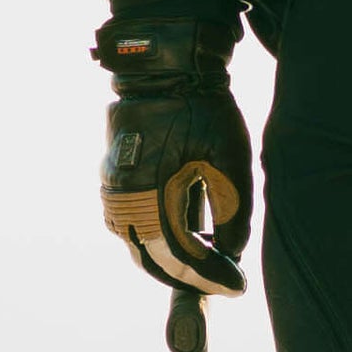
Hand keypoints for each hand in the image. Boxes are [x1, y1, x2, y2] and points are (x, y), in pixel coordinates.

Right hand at [95, 13, 251, 296]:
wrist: (163, 65)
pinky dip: (161, 240)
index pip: (179, 257)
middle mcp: (122, 199)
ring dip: (174, 260)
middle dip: (189, 277)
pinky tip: (191, 237)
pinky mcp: (115, 181)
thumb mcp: (230, 158)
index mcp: (148, 194)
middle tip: (225, 282)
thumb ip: (233, 211)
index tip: (238, 286)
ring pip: (141, 245)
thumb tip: (232, 254)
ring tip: (212, 261)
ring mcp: (113, 191)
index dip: (210, 276)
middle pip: (153, 260)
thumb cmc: (201, 107)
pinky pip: (135, 225)